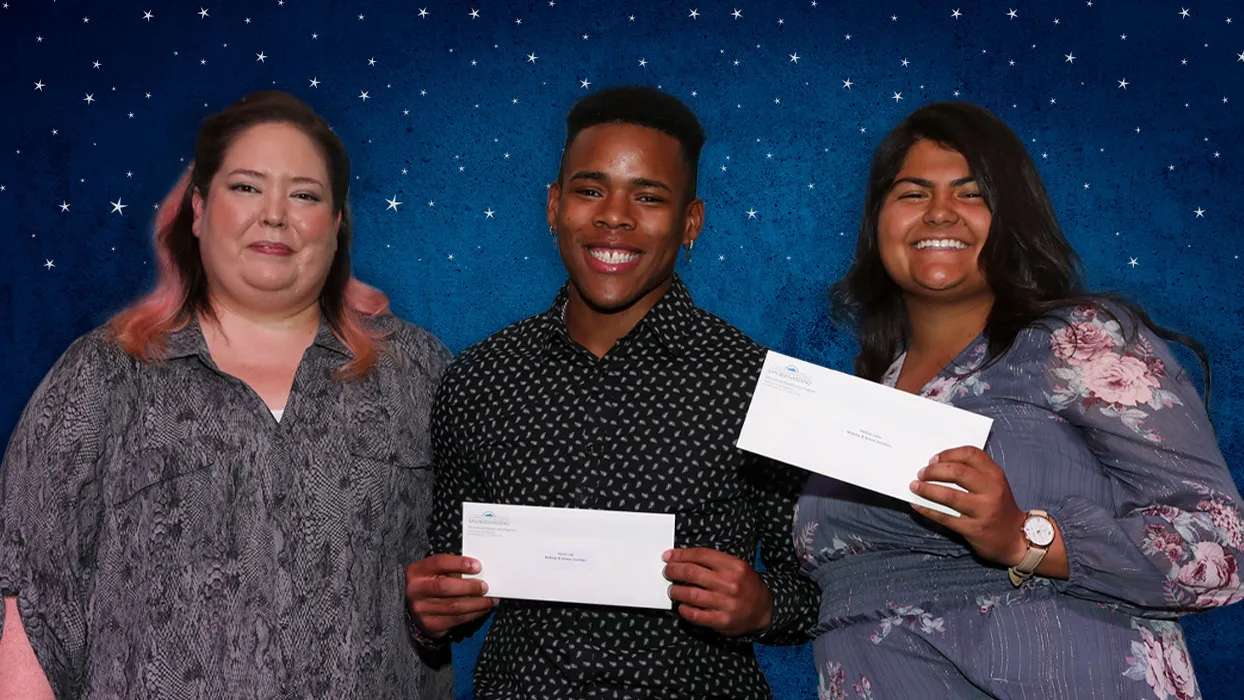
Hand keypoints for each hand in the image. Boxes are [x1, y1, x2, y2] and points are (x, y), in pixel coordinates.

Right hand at [405, 554, 495, 638]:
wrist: (415, 606)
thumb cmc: (431, 584)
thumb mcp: (435, 571)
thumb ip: (452, 569)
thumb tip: (478, 572)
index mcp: (417, 571)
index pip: (439, 563)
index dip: (460, 563)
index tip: (477, 566)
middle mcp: (416, 590)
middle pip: (445, 587)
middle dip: (469, 586)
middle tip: (485, 586)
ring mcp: (421, 609)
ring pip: (454, 606)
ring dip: (477, 603)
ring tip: (490, 599)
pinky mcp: (430, 624)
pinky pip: (457, 619)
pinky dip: (474, 614)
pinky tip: (482, 608)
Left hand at [663, 548, 772, 636]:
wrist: (764, 609)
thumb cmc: (745, 585)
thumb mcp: (735, 566)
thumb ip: (713, 562)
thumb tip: (681, 559)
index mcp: (734, 566)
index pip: (701, 555)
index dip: (681, 555)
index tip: (668, 556)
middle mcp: (730, 583)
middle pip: (692, 573)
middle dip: (674, 571)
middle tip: (667, 572)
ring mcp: (727, 603)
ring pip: (691, 594)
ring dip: (676, 591)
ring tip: (672, 590)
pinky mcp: (723, 621)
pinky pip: (696, 615)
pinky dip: (684, 610)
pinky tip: (682, 606)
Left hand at [909, 446, 1026, 566]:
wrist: (1015, 538)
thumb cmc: (998, 507)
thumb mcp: (994, 484)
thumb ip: (973, 472)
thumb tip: (936, 466)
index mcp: (995, 475)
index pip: (971, 454)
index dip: (948, 454)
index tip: (932, 459)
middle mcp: (992, 490)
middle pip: (958, 472)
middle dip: (933, 471)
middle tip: (920, 473)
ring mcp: (983, 510)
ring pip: (949, 496)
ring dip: (927, 489)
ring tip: (914, 486)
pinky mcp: (974, 529)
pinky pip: (945, 518)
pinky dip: (927, 510)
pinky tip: (917, 505)